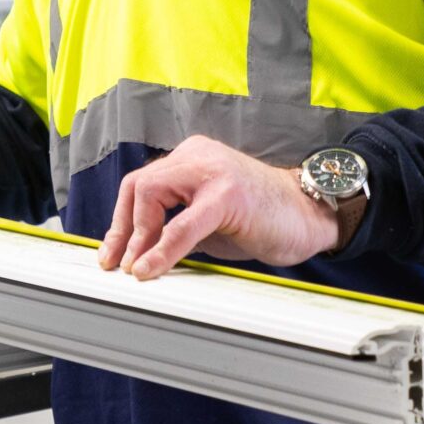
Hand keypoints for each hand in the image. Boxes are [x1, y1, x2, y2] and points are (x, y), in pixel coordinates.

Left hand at [99, 135, 340, 280]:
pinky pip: (182, 223)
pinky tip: (151, 268)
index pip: (141, 183)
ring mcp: (213, 170)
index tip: (112, 254)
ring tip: (134, 267)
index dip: (121, 222)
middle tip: (117, 264)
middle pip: (139, 185)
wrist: (310, 217)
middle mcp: (198, 155)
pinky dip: (162, 248)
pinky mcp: (227, 194)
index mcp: (192, 157)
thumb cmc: (262, 219)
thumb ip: (175, 225)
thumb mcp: (208, 221)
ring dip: (137, 237)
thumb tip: (137, 253)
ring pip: (152, 194)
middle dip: (122, 229)